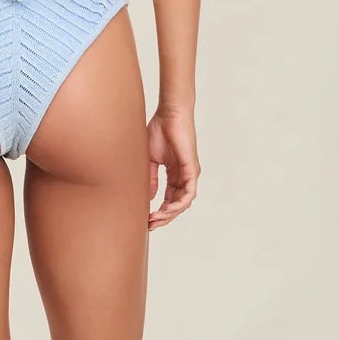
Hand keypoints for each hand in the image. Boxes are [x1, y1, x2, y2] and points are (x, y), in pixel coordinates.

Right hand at [147, 107, 199, 229]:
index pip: (169, 199)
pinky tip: (167, 210)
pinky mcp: (192, 169)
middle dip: (163, 217)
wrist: (169, 114)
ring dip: (170, 214)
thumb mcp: (150, 160)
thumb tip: (150, 198)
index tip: (146, 220)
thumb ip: (151, 179)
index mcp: (174, 174)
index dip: (159, 212)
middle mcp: (184, 176)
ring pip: (183, 203)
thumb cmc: (159, 131)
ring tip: (156, 219)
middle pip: (176, 205)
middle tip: (150, 225)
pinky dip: (179, 204)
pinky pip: (189, 193)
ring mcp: (189, 174)